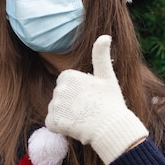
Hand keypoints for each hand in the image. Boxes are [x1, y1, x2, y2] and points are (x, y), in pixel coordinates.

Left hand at [45, 35, 148, 164]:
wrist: (111, 129)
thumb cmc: (111, 103)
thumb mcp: (107, 77)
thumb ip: (101, 56)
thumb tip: (105, 35)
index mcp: (68, 75)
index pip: (67, 84)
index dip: (79, 92)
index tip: (91, 97)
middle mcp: (58, 88)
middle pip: (61, 97)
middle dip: (72, 103)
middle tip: (89, 109)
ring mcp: (54, 105)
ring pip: (57, 110)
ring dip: (67, 115)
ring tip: (84, 118)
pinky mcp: (52, 121)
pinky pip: (52, 123)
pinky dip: (61, 127)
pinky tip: (75, 127)